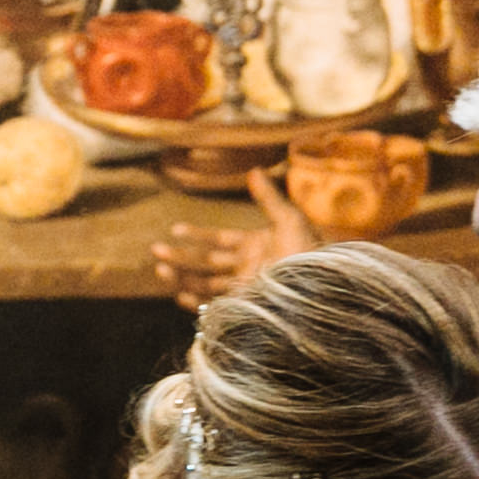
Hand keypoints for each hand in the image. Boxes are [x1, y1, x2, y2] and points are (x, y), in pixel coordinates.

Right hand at [148, 165, 318, 311]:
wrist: (323, 288)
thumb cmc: (310, 252)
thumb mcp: (290, 219)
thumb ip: (268, 197)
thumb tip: (254, 170)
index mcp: (257, 246)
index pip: (220, 241)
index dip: (197, 236)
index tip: (175, 229)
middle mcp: (248, 268)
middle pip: (207, 263)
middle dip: (181, 257)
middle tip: (155, 250)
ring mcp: (247, 289)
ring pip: (206, 284)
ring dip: (182, 277)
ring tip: (160, 269)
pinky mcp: (246, 308)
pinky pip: (216, 307)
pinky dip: (196, 303)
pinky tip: (178, 296)